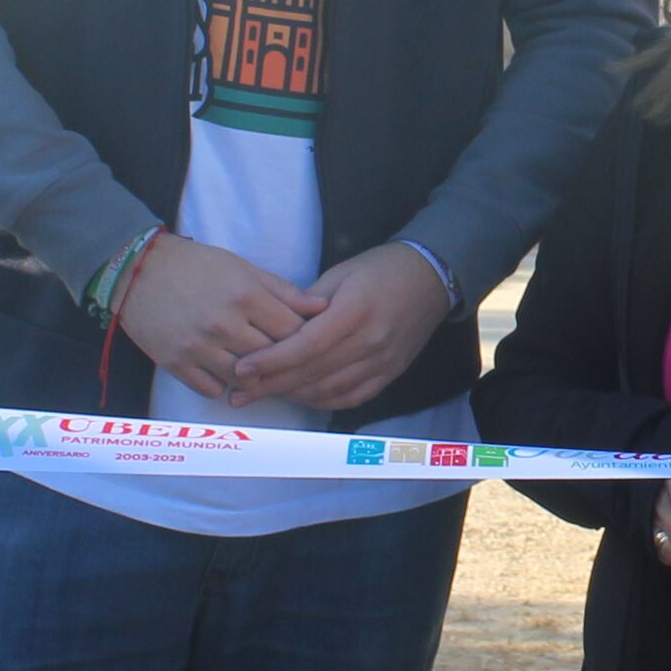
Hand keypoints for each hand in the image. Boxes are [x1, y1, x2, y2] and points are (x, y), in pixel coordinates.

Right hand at [116, 233, 316, 404]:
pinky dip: (223, 385)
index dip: (303, 338)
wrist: (138, 270)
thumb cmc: (195, 266)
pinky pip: (213, 390)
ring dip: (253, 377)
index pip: (292, 331)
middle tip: (283, 360)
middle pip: (271, 358)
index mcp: (244, 295)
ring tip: (255, 368)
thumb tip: (322, 307)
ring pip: (244, 380)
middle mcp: (223, 323)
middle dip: (281, 360)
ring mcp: (198, 346)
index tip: (304, 341)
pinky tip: (225, 372)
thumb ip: (283, 291)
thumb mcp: (242, 268)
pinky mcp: (175, 363)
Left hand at [219, 244, 454, 417]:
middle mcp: (369, 342)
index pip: (305, 346)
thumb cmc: (381, 269)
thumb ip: (307, 304)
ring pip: (328, 390)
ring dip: (292, 395)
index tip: (242, 370)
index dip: (271, 362)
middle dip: (271, 384)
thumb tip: (275, 328)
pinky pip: (351, 397)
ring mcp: (382, 362)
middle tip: (239, 392)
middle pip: (312, 373)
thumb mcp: (340, 273)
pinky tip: (301, 398)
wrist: (431, 278)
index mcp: (354, 312)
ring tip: (263, 395)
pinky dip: (322, 401)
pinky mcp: (390, 373)